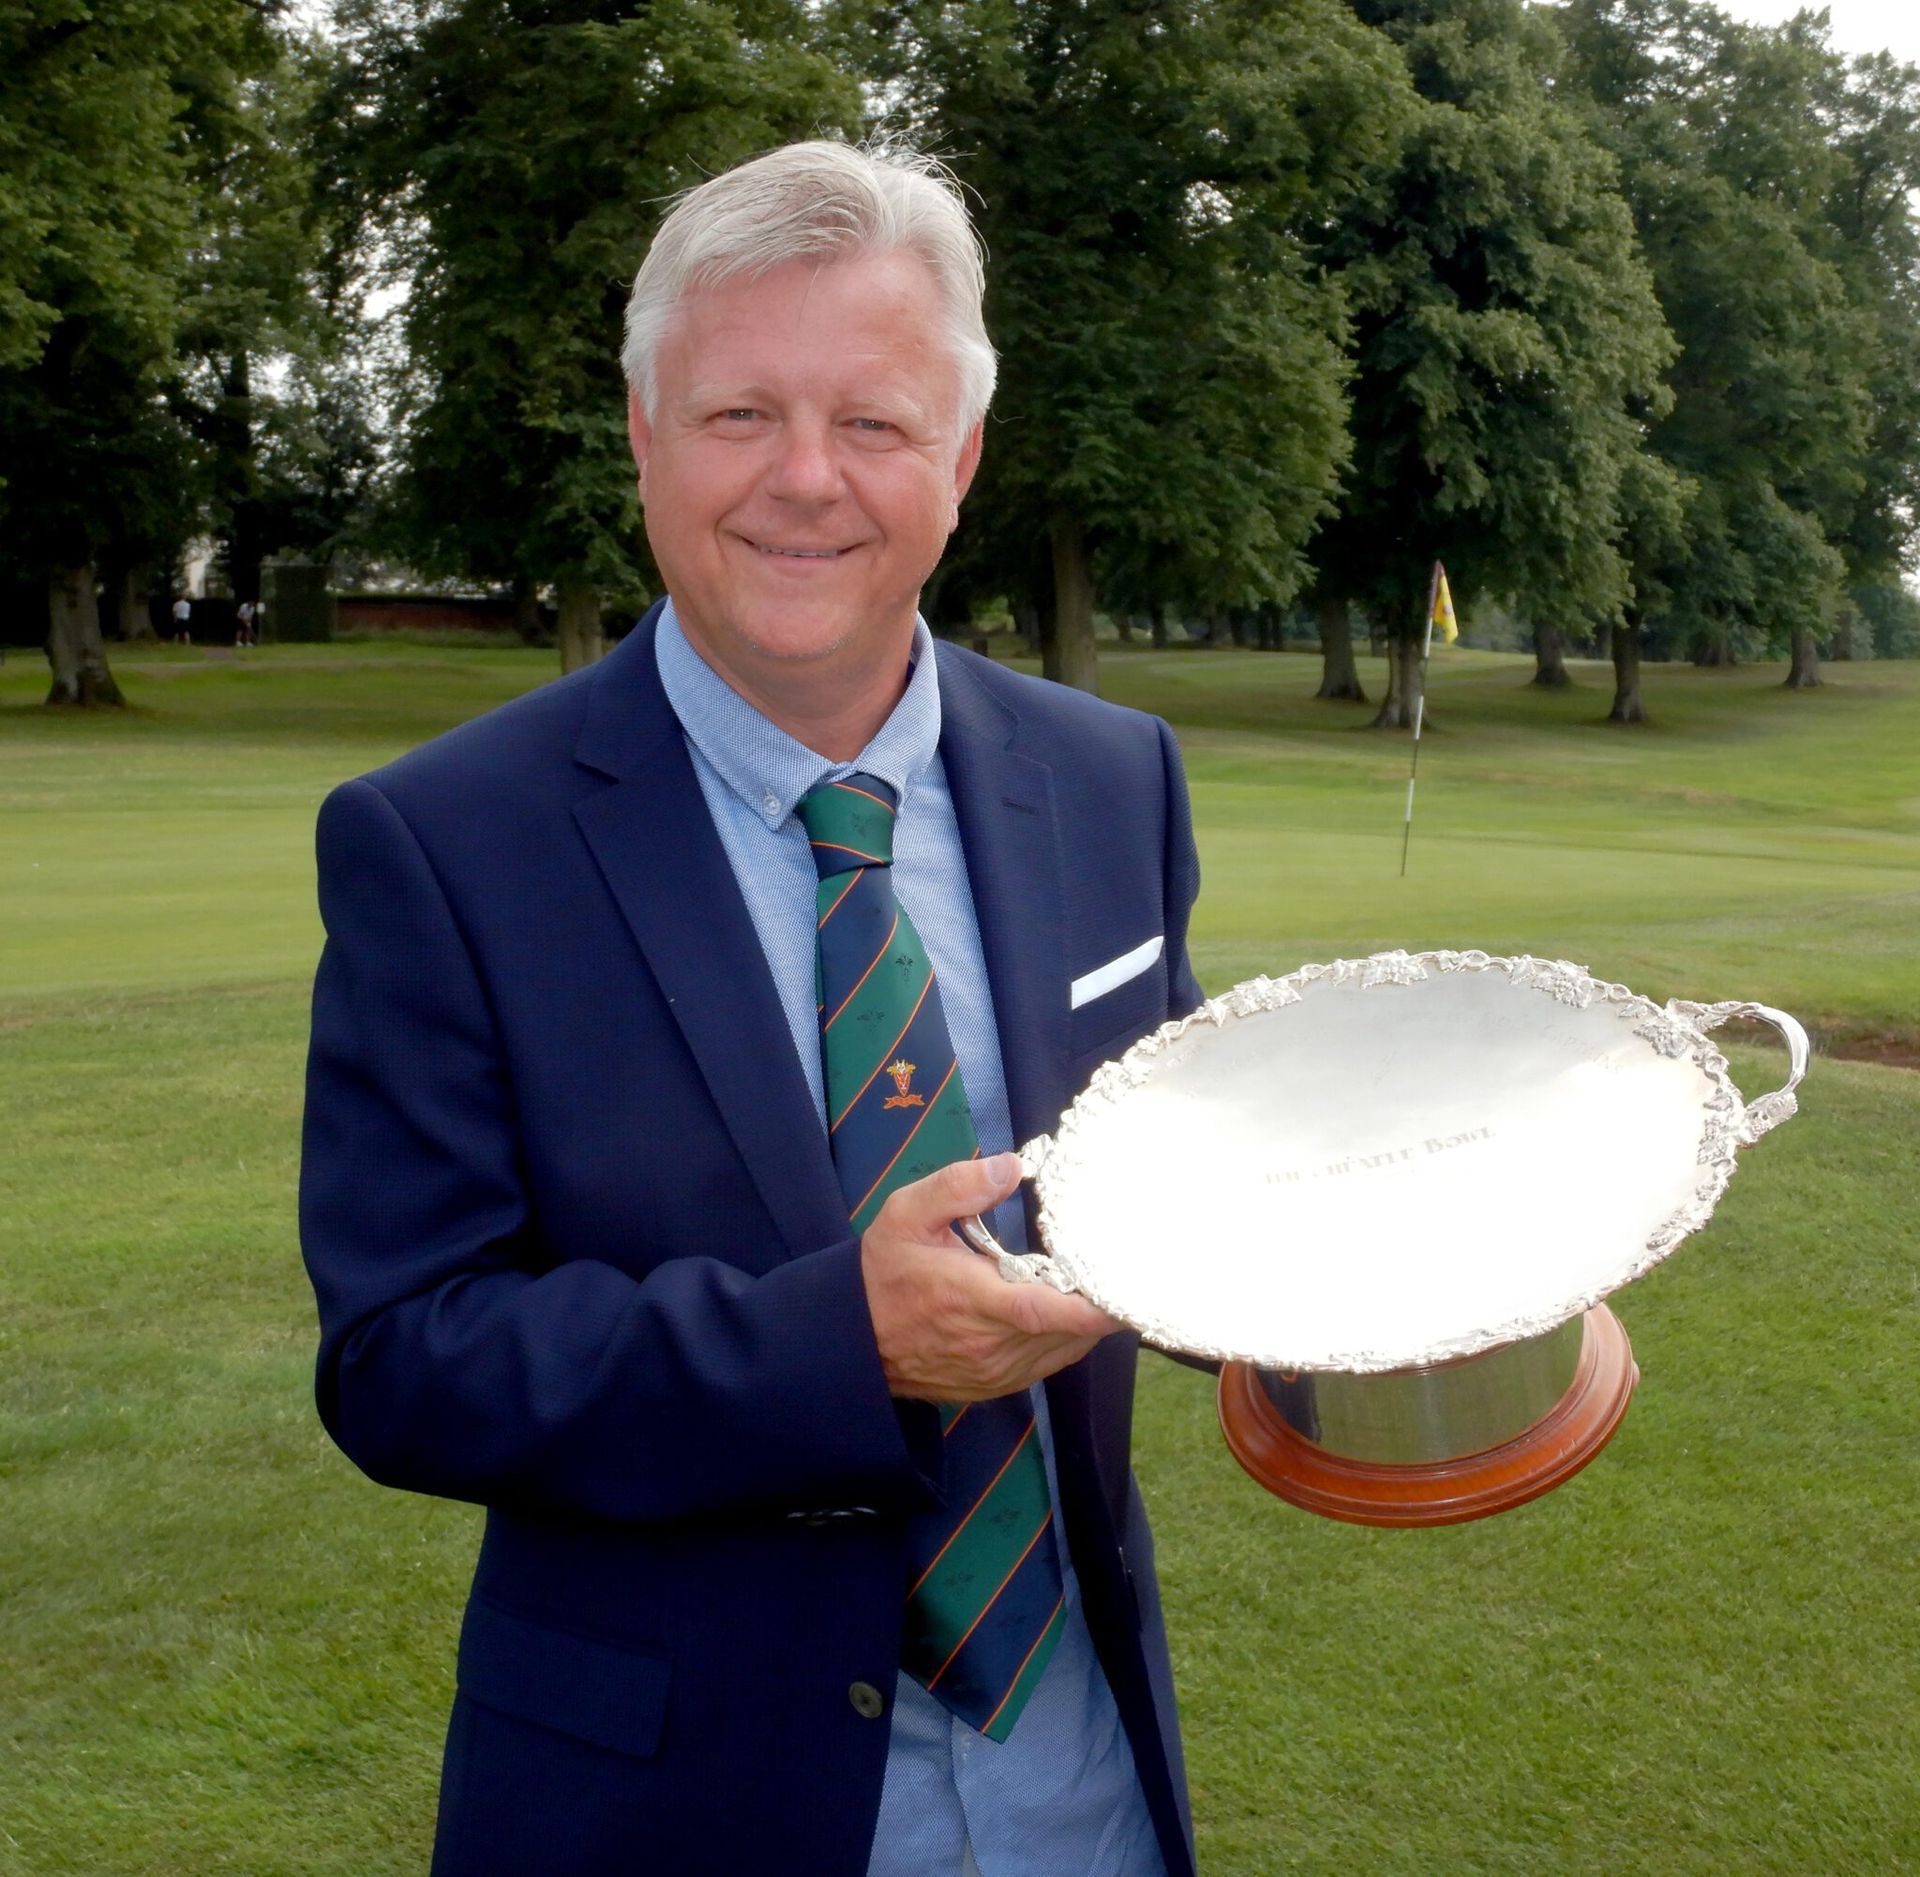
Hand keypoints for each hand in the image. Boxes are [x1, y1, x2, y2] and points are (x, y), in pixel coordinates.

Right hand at [860, 1153, 1120, 1400]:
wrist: (852, 1337)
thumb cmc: (883, 1270)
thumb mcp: (906, 1213)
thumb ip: (958, 1186)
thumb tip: (1013, 1165)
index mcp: (972, 1299)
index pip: (1043, 1310)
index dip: (1091, 1308)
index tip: (1127, 1291)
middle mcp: (989, 1344)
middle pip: (1067, 1331)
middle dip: (1098, 1303)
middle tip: (1120, 1266)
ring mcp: (994, 1372)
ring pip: (1063, 1351)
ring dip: (1085, 1323)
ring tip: (1097, 1284)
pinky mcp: (994, 1386)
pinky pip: (1047, 1364)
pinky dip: (1066, 1339)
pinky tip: (1067, 1311)